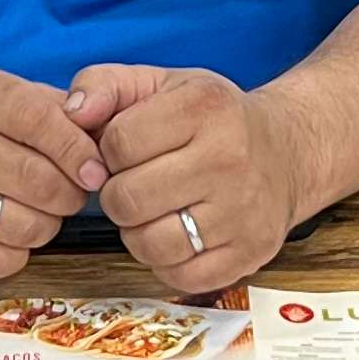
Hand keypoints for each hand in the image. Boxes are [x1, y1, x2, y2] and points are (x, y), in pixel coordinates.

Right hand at [0, 66, 104, 281]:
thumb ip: (51, 107)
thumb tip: (102, 135)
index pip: (38, 119)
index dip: (78, 149)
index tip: (96, 168)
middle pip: (39, 179)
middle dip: (70, 192)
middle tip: (70, 193)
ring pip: (27, 225)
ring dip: (48, 224)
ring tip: (39, 211)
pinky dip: (18, 253)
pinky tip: (9, 234)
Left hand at [66, 64, 312, 297]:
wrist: (287, 152)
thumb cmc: (212, 119)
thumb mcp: (161, 84)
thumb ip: (104, 84)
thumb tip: (71, 113)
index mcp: (204, 108)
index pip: (118, 143)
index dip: (108, 152)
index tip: (125, 152)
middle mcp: (229, 159)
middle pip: (127, 199)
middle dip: (117, 194)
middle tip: (134, 186)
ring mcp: (243, 211)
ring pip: (149, 244)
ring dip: (137, 232)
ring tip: (153, 212)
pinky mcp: (250, 252)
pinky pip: (179, 275)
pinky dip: (166, 262)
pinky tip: (176, 235)